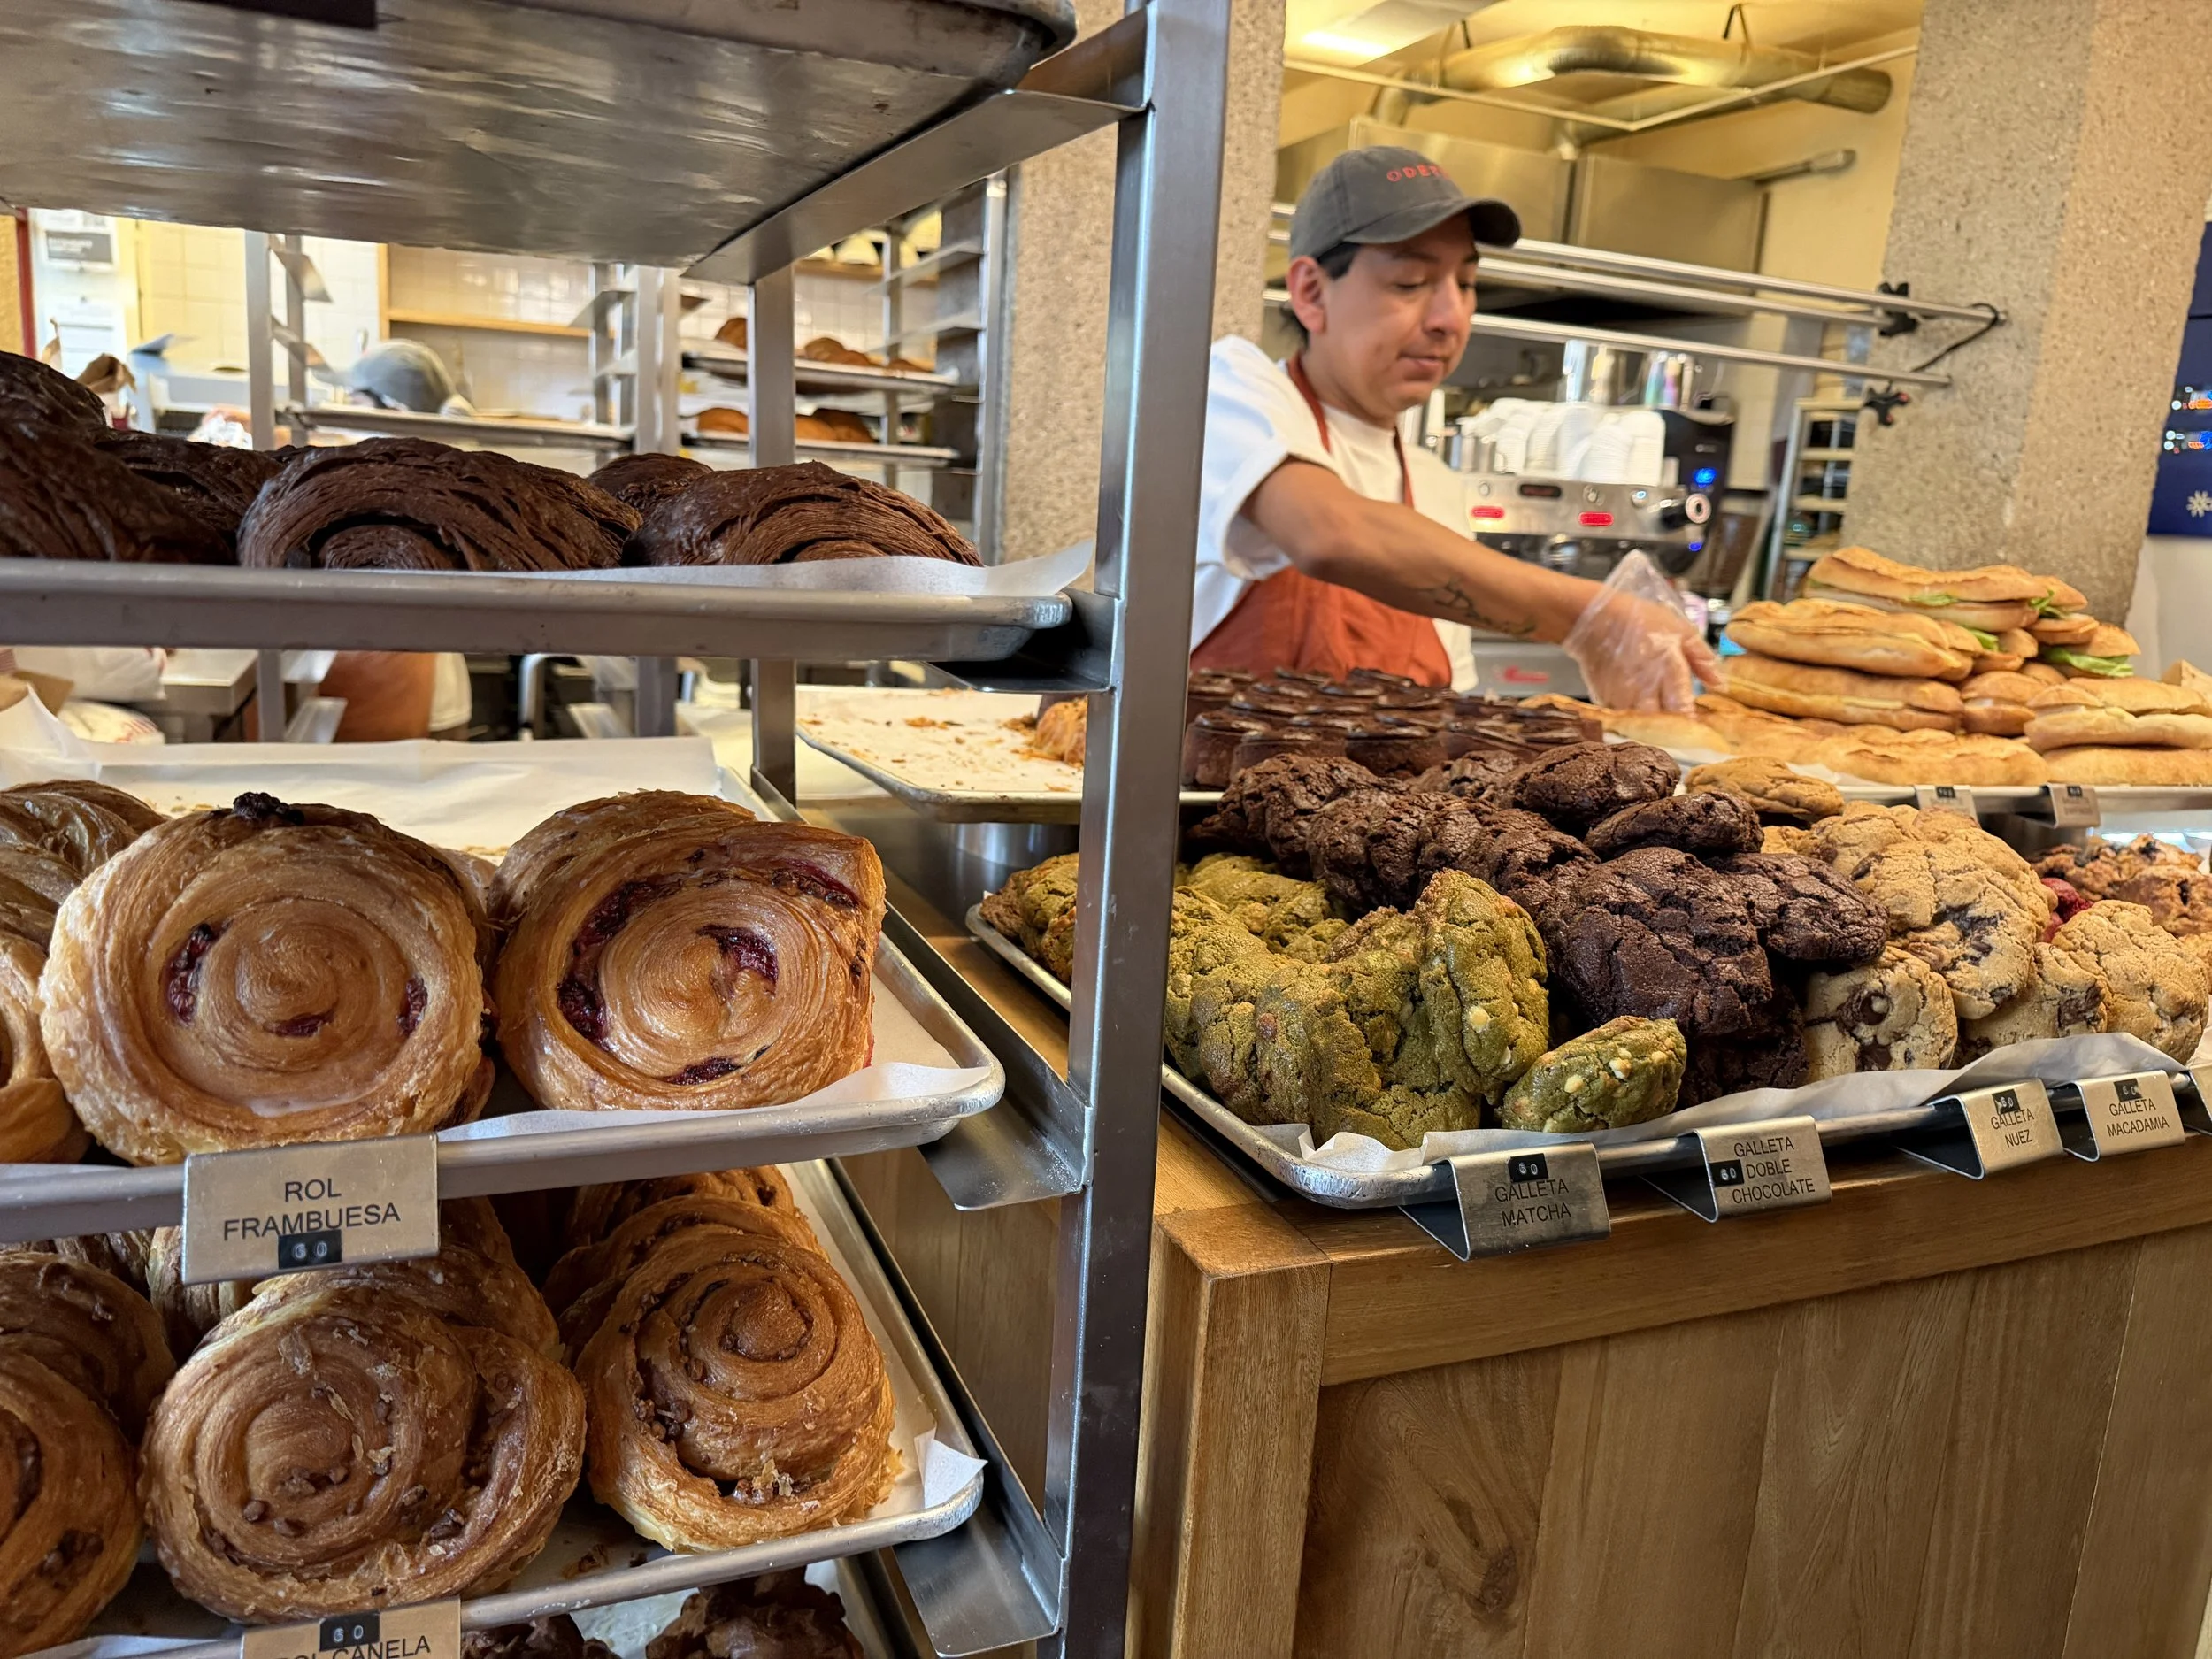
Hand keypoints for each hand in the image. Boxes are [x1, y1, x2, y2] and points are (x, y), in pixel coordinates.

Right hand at [1559, 552, 1724, 712]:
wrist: (1594, 617)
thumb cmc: (1638, 619)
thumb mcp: (1680, 629)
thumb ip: (1702, 658)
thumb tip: (1720, 684)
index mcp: (1669, 670)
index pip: (1684, 710)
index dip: (1693, 723)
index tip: (1699, 726)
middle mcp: (1646, 688)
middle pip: (1663, 725)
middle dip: (1673, 728)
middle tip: (1679, 723)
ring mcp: (1623, 697)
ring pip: (1642, 725)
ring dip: (1653, 725)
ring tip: (1658, 717)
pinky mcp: (1605, 700)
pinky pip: (1622, 718)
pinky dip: (1632, 718)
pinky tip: (1637, 707)